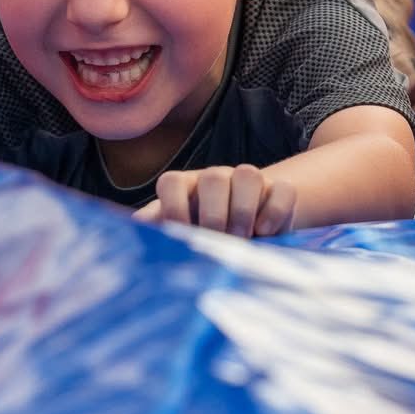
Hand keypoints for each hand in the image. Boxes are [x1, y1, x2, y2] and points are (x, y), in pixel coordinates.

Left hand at [133, 164, 296, 237]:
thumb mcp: (177, 233)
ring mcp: (246, 181)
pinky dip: (275, 211)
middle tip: (219, 240)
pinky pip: (282, 188)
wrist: (247, 228)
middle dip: (215, 214)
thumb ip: (156, 230)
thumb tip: (132, 231)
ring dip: (244, 210)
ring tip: (242, 239)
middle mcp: (214, 179)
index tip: (182, 235)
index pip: (171, 182)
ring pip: (247, 174)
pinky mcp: (277, 190)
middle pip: (213, 177)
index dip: (173, 207)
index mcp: (185, 188)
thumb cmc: (201, 233)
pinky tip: (266, 233)